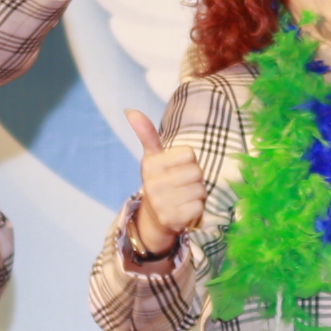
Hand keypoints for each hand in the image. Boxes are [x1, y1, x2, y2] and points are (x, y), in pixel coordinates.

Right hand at [125, 110, 208, 258]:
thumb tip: (130, 110)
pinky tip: (185, 209)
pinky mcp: (172, 219)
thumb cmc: (159, 182)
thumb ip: (146, 134)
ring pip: (200, 189)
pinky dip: (197, 208)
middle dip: (195, 178)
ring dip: (197, 193)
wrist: (153, 219)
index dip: (188, 160)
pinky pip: (199, 207)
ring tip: (183, 196)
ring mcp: (161, 203)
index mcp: (150, 165)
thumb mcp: (153, 158)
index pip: (189, 153)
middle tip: (182, 184)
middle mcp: (152, 184)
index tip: (177, 168)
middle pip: (197, 171)